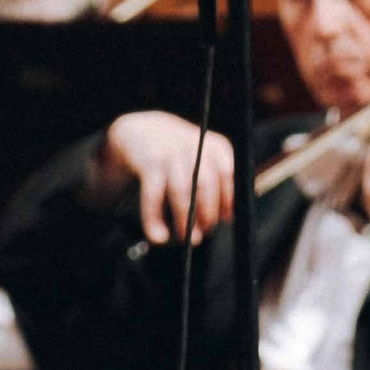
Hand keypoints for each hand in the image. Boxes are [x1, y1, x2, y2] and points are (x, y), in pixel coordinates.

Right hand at [97, 109, 235, 245]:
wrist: (139, 131)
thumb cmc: (178, 154)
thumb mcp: (202, 160)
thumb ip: (218, 184)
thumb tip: (230, 215)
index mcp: (213, 146)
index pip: (227, 172)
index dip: (228, 198)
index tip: (226, 218)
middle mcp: (193, 146)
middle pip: (205, 183)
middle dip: (207, 213)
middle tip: (204, 233)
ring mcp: (169, 153)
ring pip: (181, 191)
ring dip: (185, 219)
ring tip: (185, 238)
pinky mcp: (147, 163)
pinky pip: (152, 196)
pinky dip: (154, 219)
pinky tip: (159, 236)